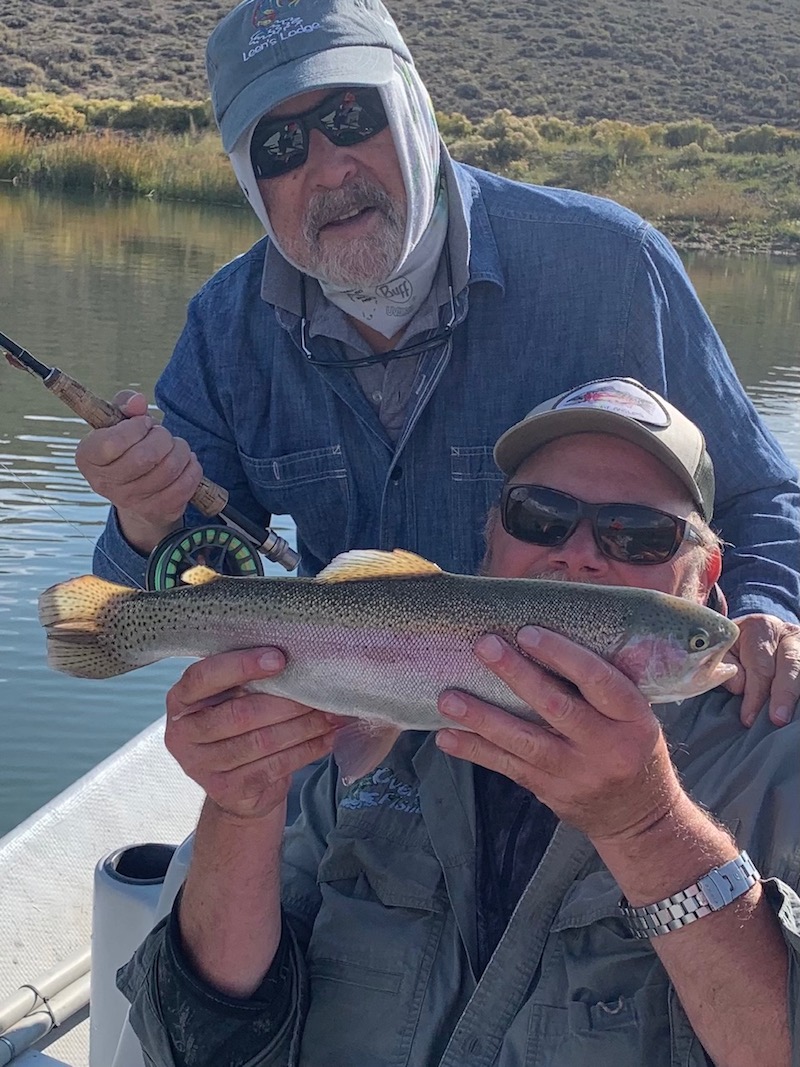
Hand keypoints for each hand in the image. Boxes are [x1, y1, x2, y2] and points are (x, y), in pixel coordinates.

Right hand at [75, 391, 202, 551]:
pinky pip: (184, 486)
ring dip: (180, 451)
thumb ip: (126, 404)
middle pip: (145, 457)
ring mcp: (131, 501)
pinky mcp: (157, 511)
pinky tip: (186, 462)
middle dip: (163, 438)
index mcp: (88, 457)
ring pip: (168, 470)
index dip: (135, 428)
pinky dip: (191, 469)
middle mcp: (104, 484)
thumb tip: (138, 402)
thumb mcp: (120, 421)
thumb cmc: (127, 446)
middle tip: (163, 435)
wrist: (136, 489)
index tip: (145, 423)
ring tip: (176, 447)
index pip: (112, 443)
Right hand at [164, 647, 337, 820]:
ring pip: (262, 741)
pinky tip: (327, 737)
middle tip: (320, 692)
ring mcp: (201, 766)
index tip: (279, 659)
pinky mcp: (227, 790)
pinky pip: (274, 766)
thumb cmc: (237, 726)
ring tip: (332, 714)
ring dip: (304, 726)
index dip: (241, 666)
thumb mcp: (229, 698)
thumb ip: (246, 680)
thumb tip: (297, 656)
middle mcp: (183, 734)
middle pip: (240, 713)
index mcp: (181, 700)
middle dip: (287, 702)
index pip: (204, 677)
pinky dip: (307, 750)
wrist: (236, 786)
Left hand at [435, 627, 682, 844]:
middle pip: (556, 706)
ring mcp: (576, 773)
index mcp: (633, 718)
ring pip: (525, 741)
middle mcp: (606, 747)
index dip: (562, 655)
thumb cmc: (632, 746)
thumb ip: (605, 683)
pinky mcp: (550, 791)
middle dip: (516, 674)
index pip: (599, 681)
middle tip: (484, 646)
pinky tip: (447, 737)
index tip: (528, 632)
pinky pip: (508, 767)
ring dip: (483, 718)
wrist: (640, 817)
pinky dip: (476, 750)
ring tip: (449, 698)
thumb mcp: (637, 715)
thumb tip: (558, 630)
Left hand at [722, 614, 799, 726]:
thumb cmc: (738, 647)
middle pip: (790, 664)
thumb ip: (724, 665)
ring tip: (789, 718)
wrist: (758, 635)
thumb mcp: (725, 650)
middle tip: (777, 719)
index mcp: (761, 628)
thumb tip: (739, 687)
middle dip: (783, 694)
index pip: (760, 665)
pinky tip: (796, 710)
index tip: (748, 718)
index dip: (755, 693)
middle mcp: (788, 634)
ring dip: (795, 695)